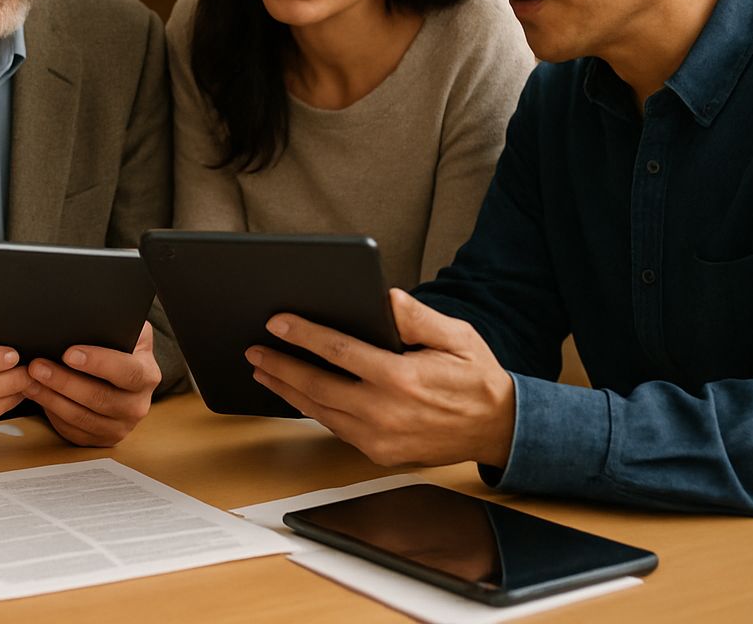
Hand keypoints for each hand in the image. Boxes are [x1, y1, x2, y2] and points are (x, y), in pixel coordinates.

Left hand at [25, 322, 160, 446]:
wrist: (121, 376)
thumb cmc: (118, 348)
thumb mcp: (126, 332)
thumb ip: (115, 324)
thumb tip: (91, 314)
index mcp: (146, 375)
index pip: (126, 371)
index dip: (98, 363)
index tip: (69, 353)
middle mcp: (137, 405)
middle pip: (99, 398)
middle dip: (64, 381)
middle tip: (37, 366)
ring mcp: (119, 426)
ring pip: (82, 417)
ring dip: (51, 398)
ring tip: (29, 380)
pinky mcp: (100, 439)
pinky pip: (73, 430)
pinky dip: (52, 413)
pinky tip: (37, 395)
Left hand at [245, 288, 515, 467]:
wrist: (498, 429)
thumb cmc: (475, 377)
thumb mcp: (456, 336)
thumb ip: (417, 317)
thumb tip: (385, 297)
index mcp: (401, 379)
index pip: (338, 351)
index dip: (303, 335)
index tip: (276, 322)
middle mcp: (385, 413)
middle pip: (317, 386)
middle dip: (280, 365)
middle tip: (254, 349)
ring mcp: (380, 439)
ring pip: (320, 411)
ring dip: (287, 390)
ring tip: (264, 369)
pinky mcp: (379, 453)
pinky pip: (335, 428)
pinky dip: (310, 409)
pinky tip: (296, 393)